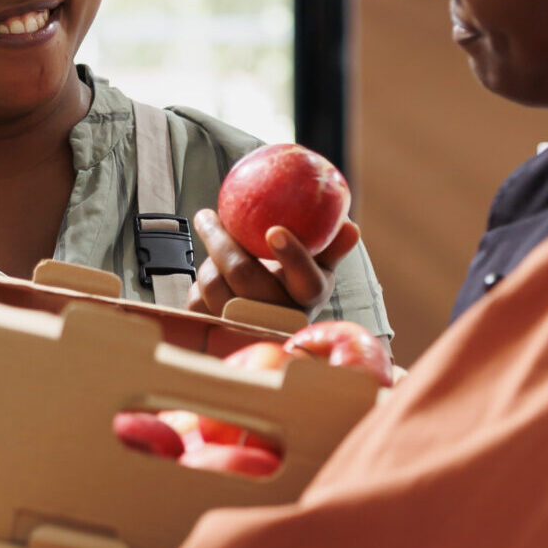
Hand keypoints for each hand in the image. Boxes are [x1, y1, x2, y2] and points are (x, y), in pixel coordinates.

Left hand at [187, 208, 361, 319]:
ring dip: (209, 256)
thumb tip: (351, 227)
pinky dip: (200, 278)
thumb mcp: (318, 266)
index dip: (292, 257)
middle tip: (209, 215)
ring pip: (215, 285)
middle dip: (222, 240)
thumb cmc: (294, 285)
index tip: (275, 230)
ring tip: (209, 231)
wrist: (265, 321)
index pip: (307, 282)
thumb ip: (332, 245)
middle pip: (244, 275)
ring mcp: (245, 327)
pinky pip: (197, 300)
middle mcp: (278, 317)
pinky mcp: (216, 331)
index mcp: (309, 298)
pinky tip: (207, 266)